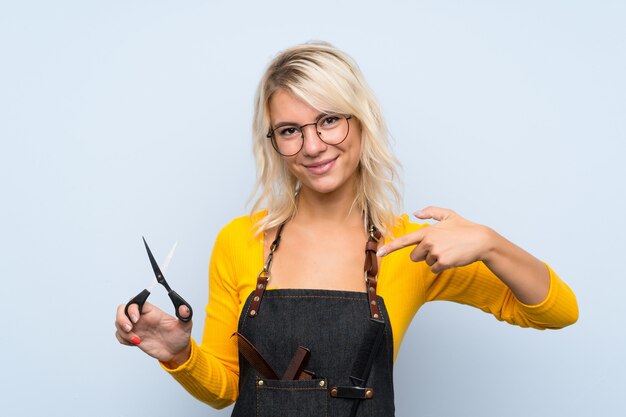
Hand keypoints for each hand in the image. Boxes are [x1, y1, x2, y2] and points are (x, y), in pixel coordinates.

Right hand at [115, 301, 191, 365]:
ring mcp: (137, 327)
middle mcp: (142, 318)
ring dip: (123, 331)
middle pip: (122, 309)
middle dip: (121, 318)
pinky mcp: (134, 338)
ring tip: (136, 339)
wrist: (176, 352)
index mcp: (152, 311)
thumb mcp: (185, 326)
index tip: (136, 319)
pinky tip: (135, 343)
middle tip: (130, 328)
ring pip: (119, 322)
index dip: (132, 308)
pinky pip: (120, 335)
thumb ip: (185, 315)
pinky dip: (123, 339)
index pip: (136, 301)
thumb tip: (184, 308)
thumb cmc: (180, 337)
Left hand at [377, 206, 492, 273]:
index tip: (379, 253)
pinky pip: (435, 269)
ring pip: (426, 263)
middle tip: (439, 248)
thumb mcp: (448, 215)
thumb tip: (416, 212)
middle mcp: (429, 241)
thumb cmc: (465, 228)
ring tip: (448, 251)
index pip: (404, 240)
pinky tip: (451, 258)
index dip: (390, 247)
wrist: (481, 240)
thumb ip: (430, 212)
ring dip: (435, 260)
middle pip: (414, 256)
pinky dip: (441, 266)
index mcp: (427, 231)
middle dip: (423, 255)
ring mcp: (436, 252)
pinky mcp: (443, 262)